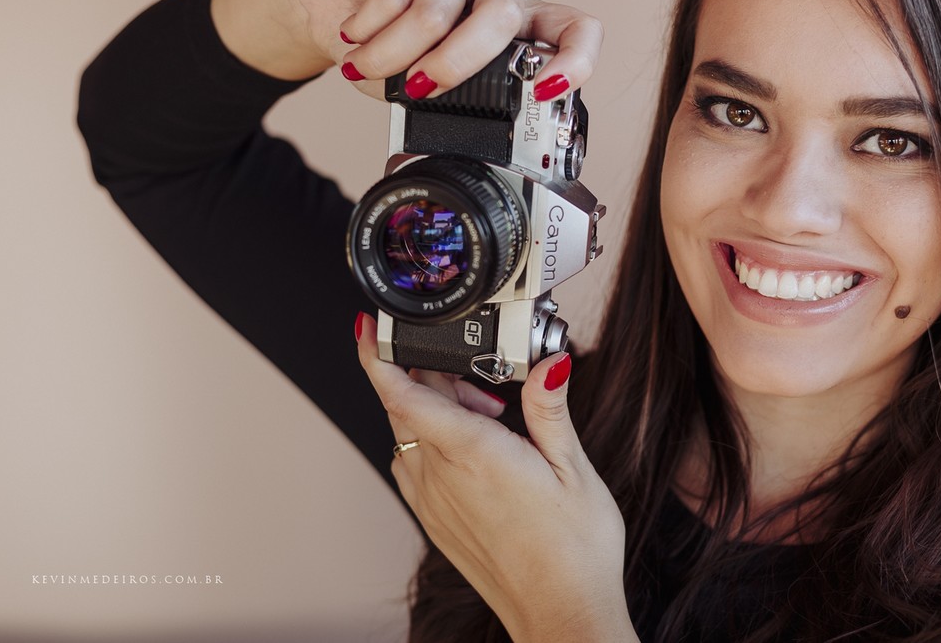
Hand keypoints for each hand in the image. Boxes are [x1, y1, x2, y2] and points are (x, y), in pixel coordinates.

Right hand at [211, 0, 601, 98]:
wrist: (317, 5)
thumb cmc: (380, 42)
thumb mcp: (422, 80)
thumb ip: (453, 91)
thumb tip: (461, 113)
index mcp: (516, 19)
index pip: (574, 29)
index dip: (575, 59)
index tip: (549, 89)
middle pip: (502, 18)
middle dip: (454, 65)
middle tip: (418, 86)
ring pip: (437, 10)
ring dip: (389, 53)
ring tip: (363, 63)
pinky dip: (370, 22)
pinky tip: (354, 29)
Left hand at [355, 313, 637, 642]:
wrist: (561, 613)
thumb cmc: (573, 549)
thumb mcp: (574, 468)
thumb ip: (549, 408)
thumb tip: (548, 361)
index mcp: (472, 453)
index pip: (402, 393)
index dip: (375, 354)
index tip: (366, 328)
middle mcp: (440, 477)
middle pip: (406, 404)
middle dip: (433, 375)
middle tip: (484, 381)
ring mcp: (431, 501)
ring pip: (409, 433)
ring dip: (437, 410)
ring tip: (493, 419)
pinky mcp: (433, 519)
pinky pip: (414, 464)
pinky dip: (434, 442)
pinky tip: (476, 450)